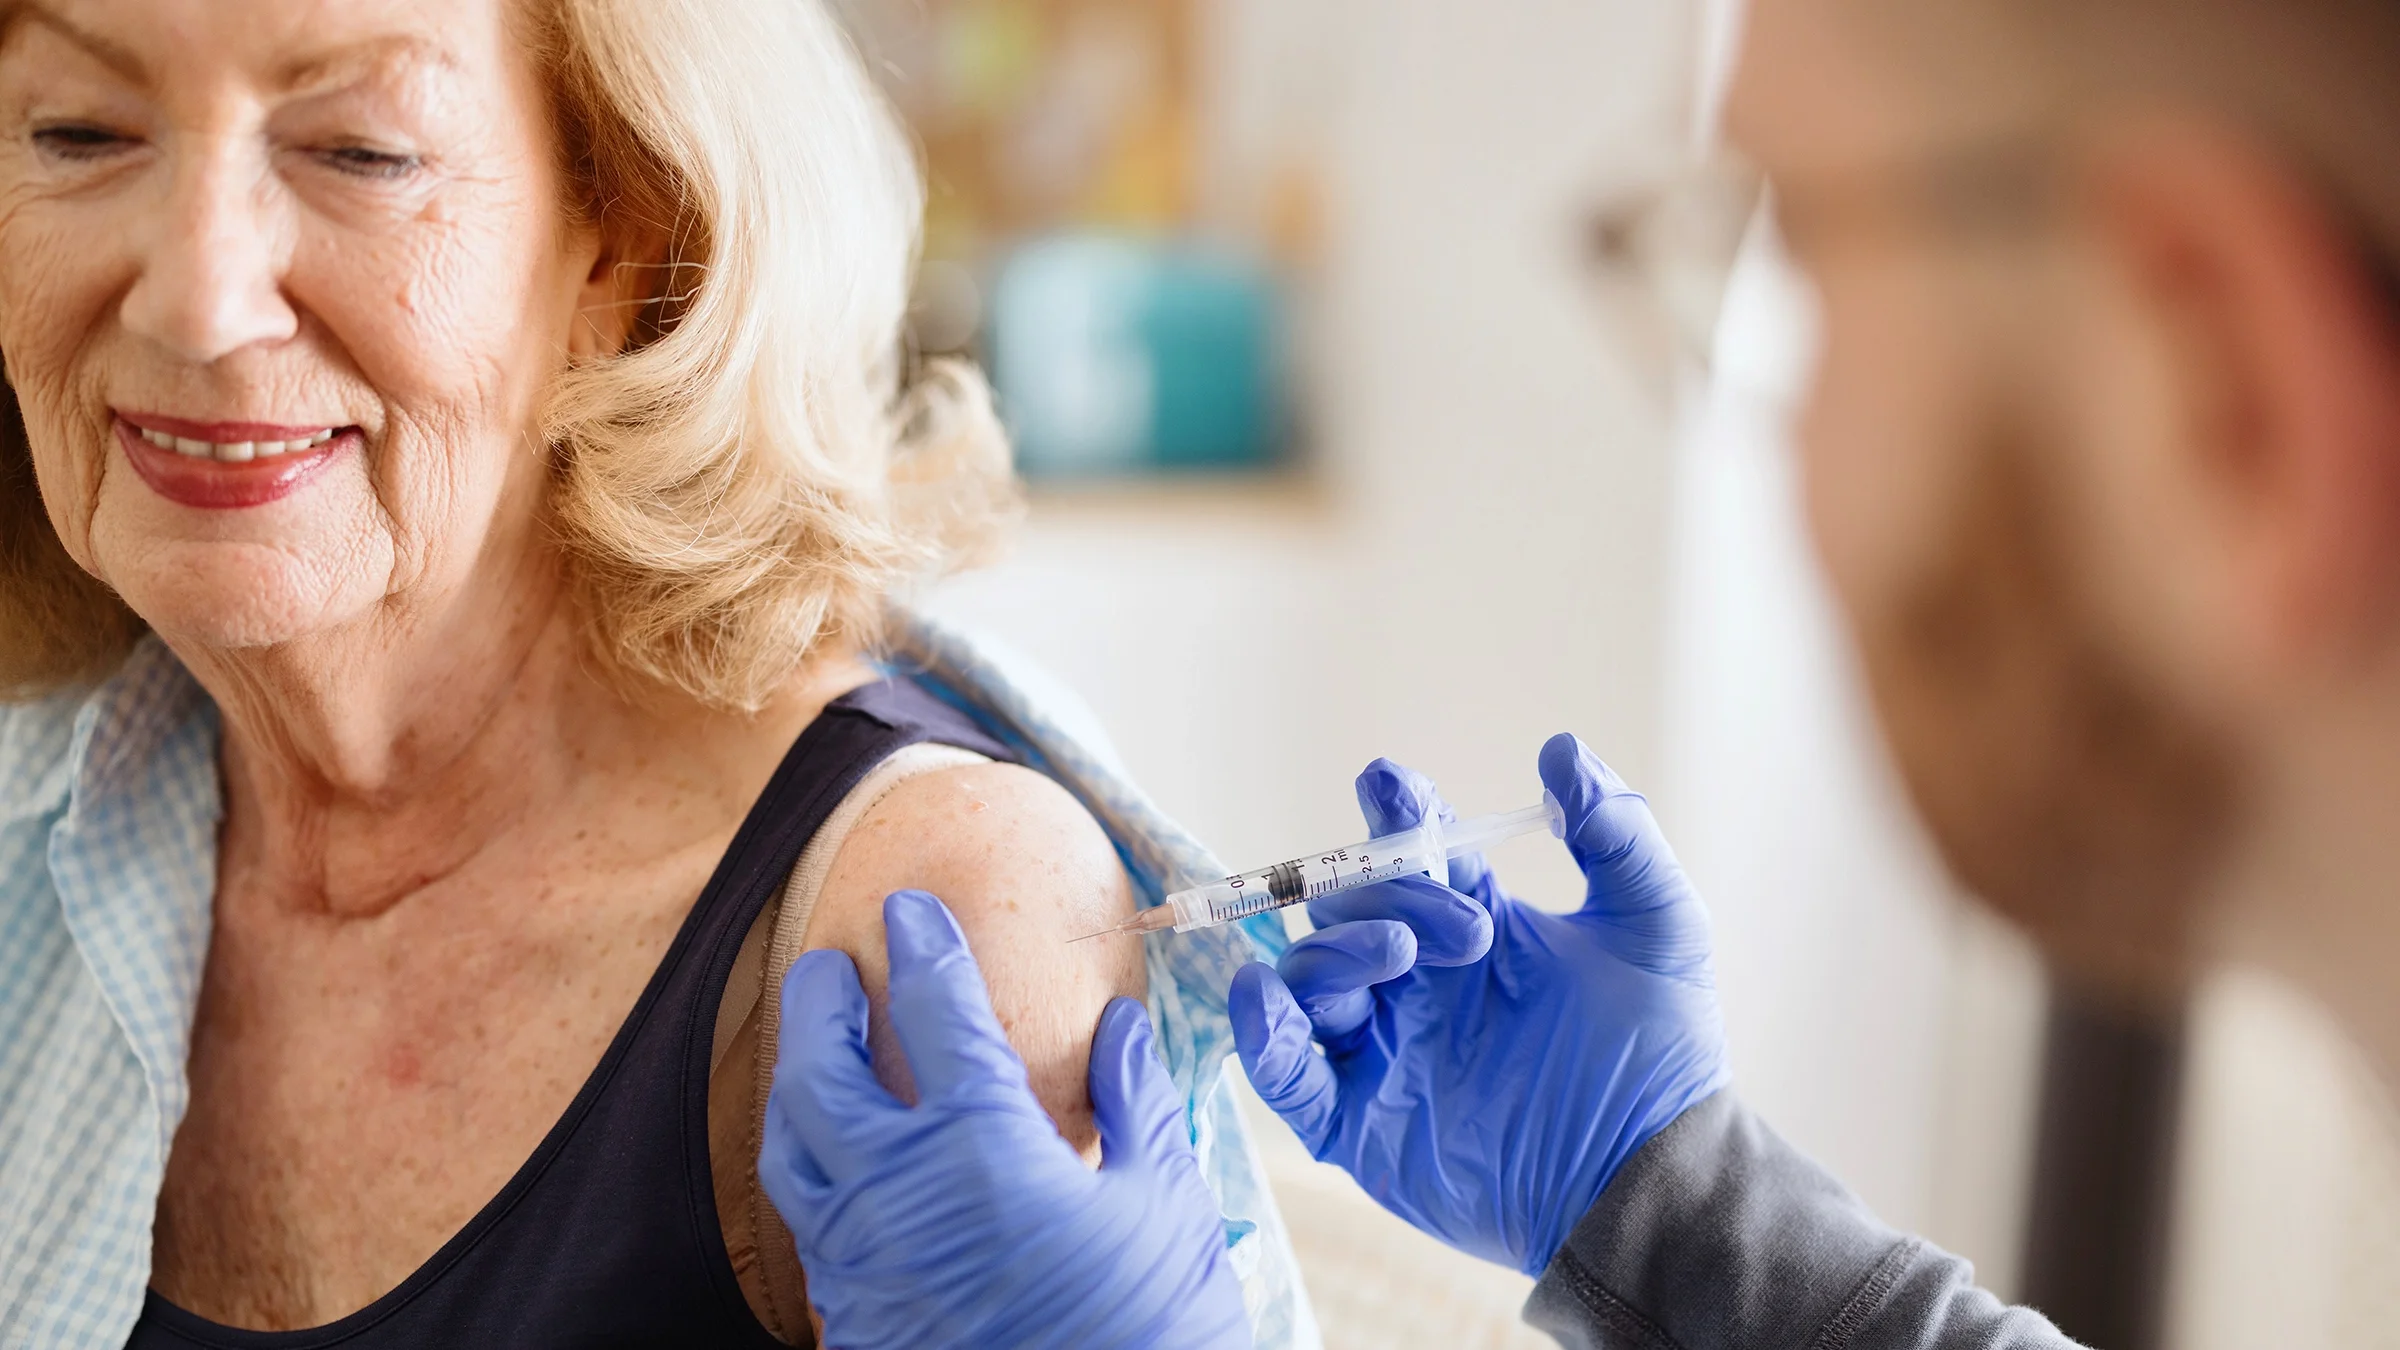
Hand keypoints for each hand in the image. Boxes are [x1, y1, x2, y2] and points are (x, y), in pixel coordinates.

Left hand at [761, 889, 1249, 1349]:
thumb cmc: (1151, 1337)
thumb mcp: (1164, 1209)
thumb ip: (1135, 1106)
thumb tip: (1119, 1028)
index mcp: (982, 1149)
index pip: (935, 1014)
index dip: (924, 949)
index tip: (912, 909)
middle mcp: (898, 1198)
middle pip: (821, 1072)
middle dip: (819, 1006)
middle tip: (832, 968)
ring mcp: (863, 1267)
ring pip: (791, 1153)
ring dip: (798, 1088)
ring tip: (816, 1055)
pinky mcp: (854, 1323)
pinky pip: (810, 1229)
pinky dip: (814, 1176)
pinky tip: (841, 1168)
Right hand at [1230, 734, 1730, 1276]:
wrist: (1651, 1175)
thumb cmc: (1662, 1056)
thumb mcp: (1659, 928)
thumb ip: (1618, 834)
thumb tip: (1562, 749)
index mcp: (1471, 924)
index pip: (1408, 851)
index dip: (1393, 811)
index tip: (1390, 784)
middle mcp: (1415, 981)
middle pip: (1347, 905)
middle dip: (1386, 897)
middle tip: (1470, 932)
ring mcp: (1381, 1049)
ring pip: (1307, 974)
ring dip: (1336, 952)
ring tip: (1401, 962)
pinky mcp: (1357, 1123)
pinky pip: (1285, 1073)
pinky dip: (1261, 1035)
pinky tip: (1269, 1004)